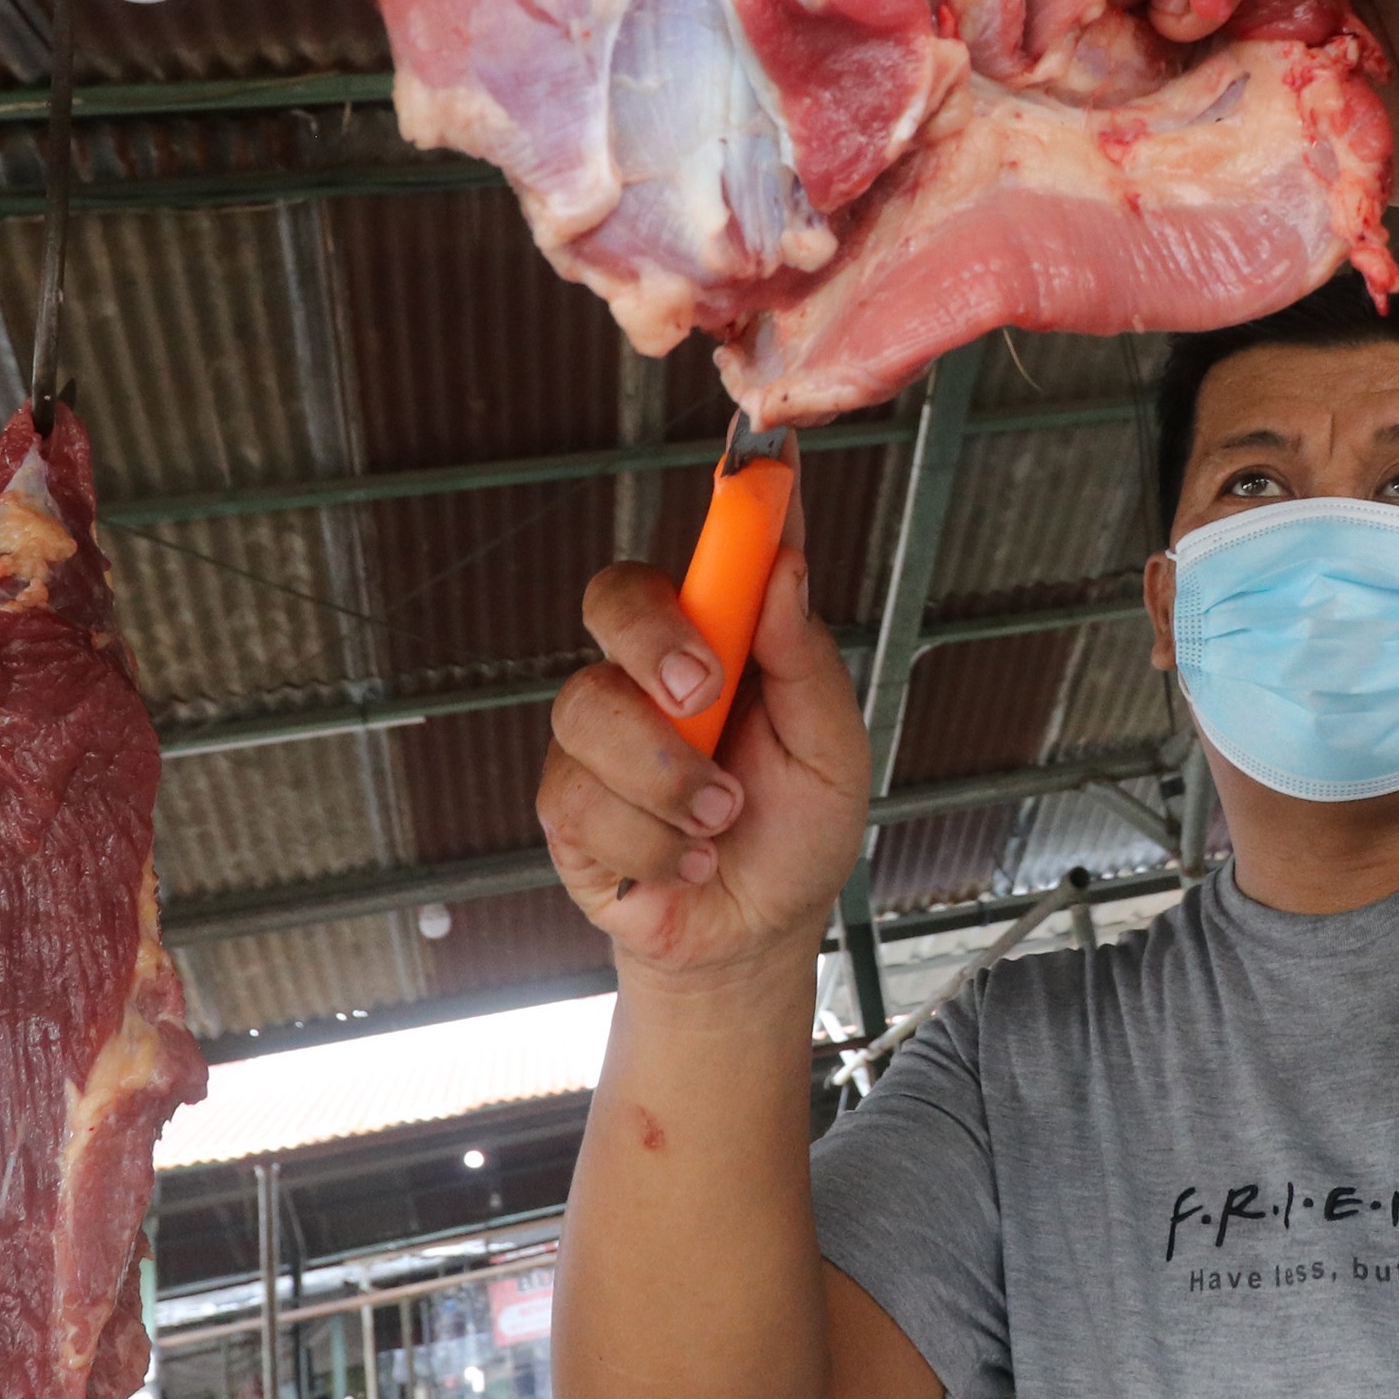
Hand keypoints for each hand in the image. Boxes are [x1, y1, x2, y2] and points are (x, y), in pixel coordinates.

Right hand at [537, 501, 872, 988]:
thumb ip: (804, 660)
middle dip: (655, 638)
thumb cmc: (798, 829)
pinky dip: (654, 842)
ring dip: (670, 781)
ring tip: (724, 822)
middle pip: (613, 597)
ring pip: (590, 709)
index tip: (762, 462)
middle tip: (702, 694)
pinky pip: (581, 798)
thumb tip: (785, 567)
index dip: (732, 497)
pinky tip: (692, 863)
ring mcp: (601, 731)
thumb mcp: (832, 748)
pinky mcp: (567, 802)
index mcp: (723, 636)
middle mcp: (652, 668)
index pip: (714, 548)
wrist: (755, 936)